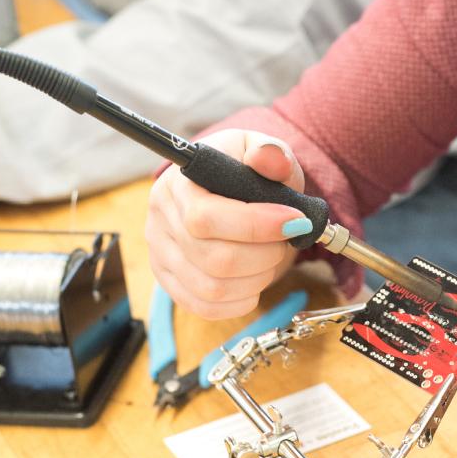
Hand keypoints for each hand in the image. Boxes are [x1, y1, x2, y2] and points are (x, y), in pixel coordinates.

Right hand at [145, 129, 315, 318]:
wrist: (226, 190)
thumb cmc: (244, 170)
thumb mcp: (259, 150)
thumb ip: (269, 153)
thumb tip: (269, 157)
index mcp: (178, 185)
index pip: (205, 217)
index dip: (256, 225)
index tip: (296, 221)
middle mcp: (160, 221)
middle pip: (214, 259)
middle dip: (265, 254)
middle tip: (287, 238)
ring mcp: (161, 255)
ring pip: (213, 288)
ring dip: (258, 277)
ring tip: (272, 255)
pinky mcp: (170, 282)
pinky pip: (206, 307)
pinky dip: (242, 300)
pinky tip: (256, 277)